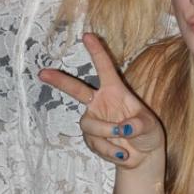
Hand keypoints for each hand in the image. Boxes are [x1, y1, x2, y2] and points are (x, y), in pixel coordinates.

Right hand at [39, 33, 164, 169]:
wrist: (143, 157)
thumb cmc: (148, 134)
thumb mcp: (150, 127)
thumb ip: (139, 125)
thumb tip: (125, 128)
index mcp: (116, 91)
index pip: (105, 69)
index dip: (97, 52)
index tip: (87, 36)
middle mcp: (101, 103)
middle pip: (76, 90)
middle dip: (60, 81)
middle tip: (42, 73)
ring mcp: (94, 121)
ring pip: (89, 125)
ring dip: (107, 133)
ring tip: (124, 140)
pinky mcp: (91, 139)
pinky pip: (96, 144)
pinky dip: (111, 150)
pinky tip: (124, 153)